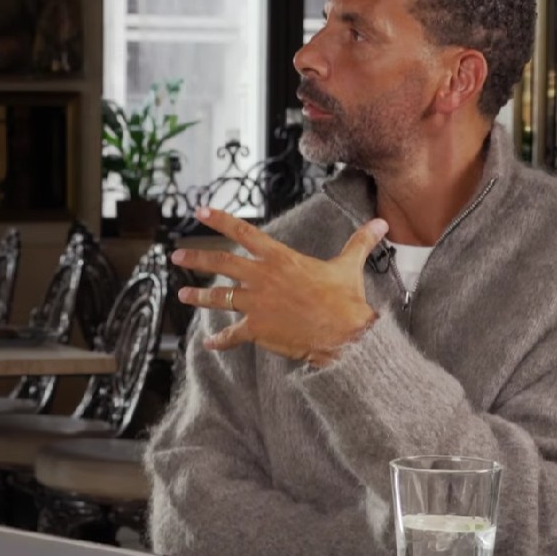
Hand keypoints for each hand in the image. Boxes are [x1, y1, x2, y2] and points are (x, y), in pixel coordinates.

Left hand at [171, 207, 385, 363]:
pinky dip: (220, 341)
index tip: (200, 211)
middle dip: (196, 259)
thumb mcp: (349, 266)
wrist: (343, 334)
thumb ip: (359, 242)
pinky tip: (209, 344)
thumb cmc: (345, 299)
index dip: (220, 220)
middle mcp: (262, 278)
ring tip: (182, 296)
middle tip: (176, 255)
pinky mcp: (257, 329)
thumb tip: (381, 223)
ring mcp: (256, 304)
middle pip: (221, 264)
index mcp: (280, 259)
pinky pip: (232, 335)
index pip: (244, 233)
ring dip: (199, 297)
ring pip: (219, 298)